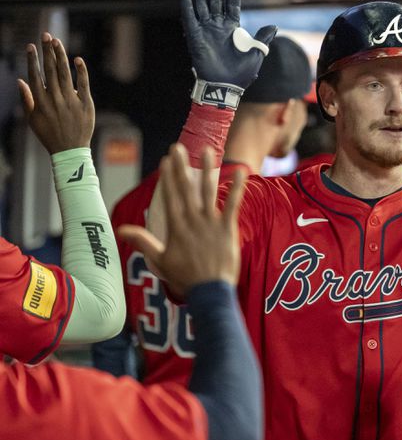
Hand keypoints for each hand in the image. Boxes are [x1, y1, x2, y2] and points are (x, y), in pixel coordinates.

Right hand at [18, 33, 93, 153]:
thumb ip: (27, 98)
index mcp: (40, 101)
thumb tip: (20, 80)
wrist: (70, 150)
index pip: (35, 75)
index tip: (31, 45)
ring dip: (61, 56)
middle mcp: (54, 98)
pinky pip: (83, 84)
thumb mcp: (32, 118)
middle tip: (46, 35)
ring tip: (57, 42)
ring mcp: (70, 100)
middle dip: (47, 51)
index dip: (32, 60)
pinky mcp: (85, 104)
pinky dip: (81, 71)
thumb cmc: (49, 134)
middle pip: (50, 70)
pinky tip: (77, 59)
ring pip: (65, 73)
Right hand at [118, 145, 244, 298]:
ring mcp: (211, 224)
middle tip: (178, 148)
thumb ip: (143, 242)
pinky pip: (233, 205)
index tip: (165, 160)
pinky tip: (242, 172)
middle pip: (186, 189)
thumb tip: (121, 229)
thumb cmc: (185, 278)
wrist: (210, 292)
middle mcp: (193, 221)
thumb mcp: (160, 260)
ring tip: (206, 150)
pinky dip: (237, 189)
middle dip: (181, 167)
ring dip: (207, 170)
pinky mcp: (228, 228)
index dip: (168, 178)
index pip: (170, 197)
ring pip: (208, 192)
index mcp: (176, 228)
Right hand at [181, 0, 276, 87]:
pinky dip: (187, 8)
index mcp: (233, 28)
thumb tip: (274, 26)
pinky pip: (190, 20)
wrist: (226, 86)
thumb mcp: (256, 54)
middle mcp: (218, 26)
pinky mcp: (195, 38)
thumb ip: (263, 38)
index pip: (232, 3)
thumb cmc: (242, 74)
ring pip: (202, 5)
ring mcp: (206, 30)